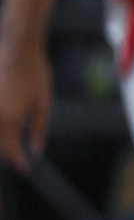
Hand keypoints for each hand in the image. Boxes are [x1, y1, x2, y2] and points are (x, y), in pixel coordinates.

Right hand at [0, 39, 46, 168]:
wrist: (18, 50)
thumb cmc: (35, 76)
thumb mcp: (42, 105)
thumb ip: (37, 131)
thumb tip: (35, 152)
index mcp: (9, 120)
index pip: (10, 151)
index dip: (18, 162)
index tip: (25, 169)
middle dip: (6, 153)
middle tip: (17, 156)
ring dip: (0, 139)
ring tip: (10, 140)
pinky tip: (4, 124)